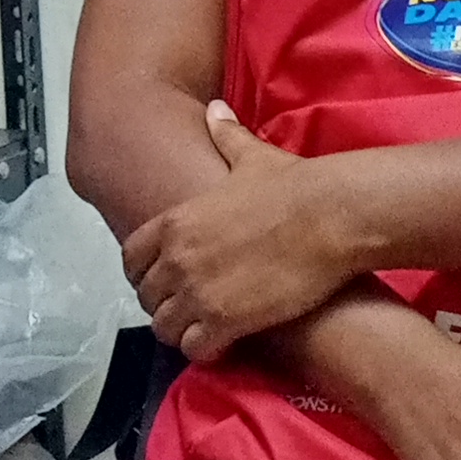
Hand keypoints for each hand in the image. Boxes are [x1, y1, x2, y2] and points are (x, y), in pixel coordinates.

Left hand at [125, 105, 364, 359]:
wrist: (330, 217)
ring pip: (164, 328)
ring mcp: (197, 290)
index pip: (131, 258)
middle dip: (163, 305)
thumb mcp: (251, 156)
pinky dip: (204, 350)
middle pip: (146, 297)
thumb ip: (225, 136)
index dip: (143, 274)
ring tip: (204, 330)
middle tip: (189, 309)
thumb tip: (214, 109)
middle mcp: (177, 257)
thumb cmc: (295, 186)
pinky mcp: (223, 320)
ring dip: (181, 331)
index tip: (163, 281)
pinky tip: (223, 345)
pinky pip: (193, 349)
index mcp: (176, 220)